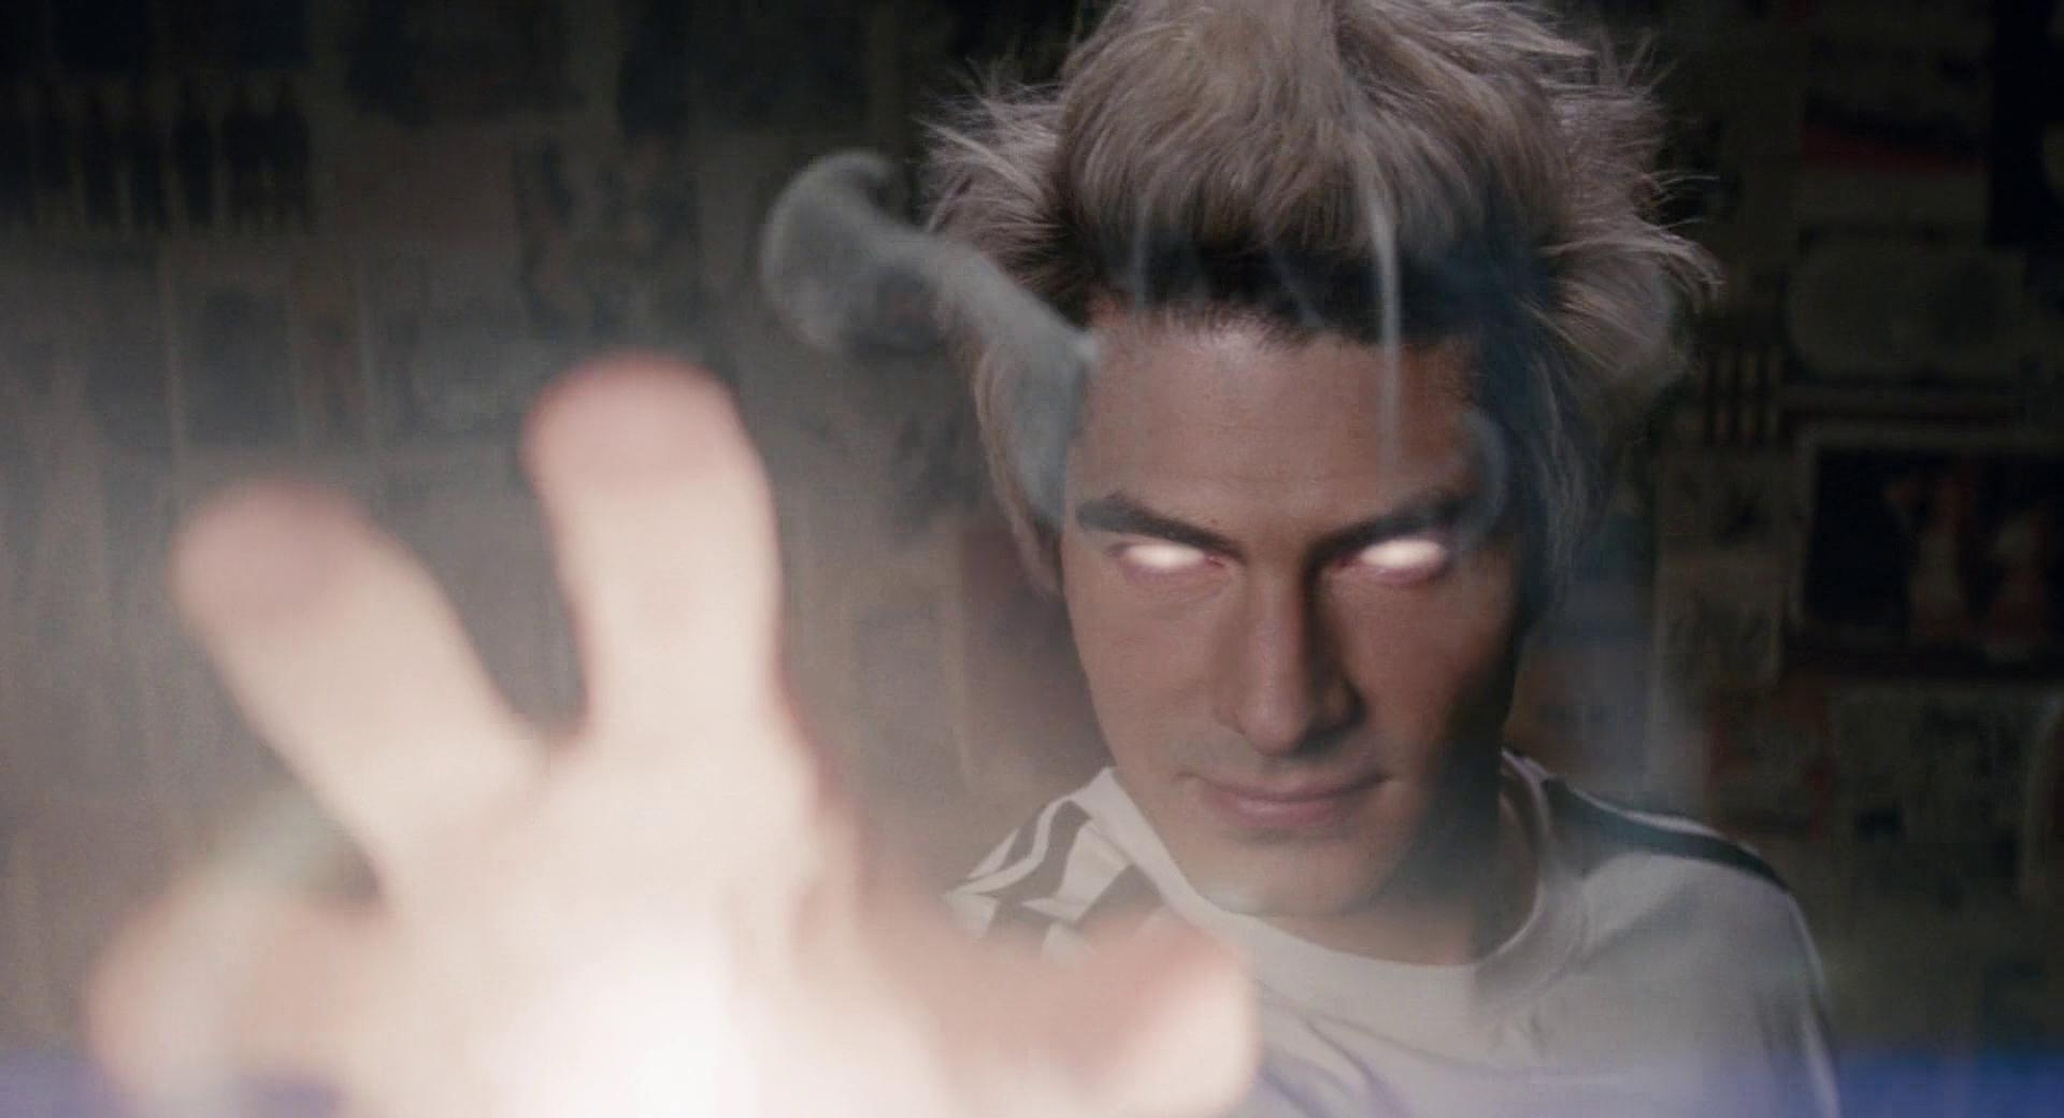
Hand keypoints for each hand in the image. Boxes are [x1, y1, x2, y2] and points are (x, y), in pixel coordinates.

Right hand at [90, 358, 1256, 1116]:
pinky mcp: (365, 1049)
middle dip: (336, 617)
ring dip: (215, 921)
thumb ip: (1094, 1032)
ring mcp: (426, 938)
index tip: (623, 409)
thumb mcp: (996, 1059)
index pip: (669, 592)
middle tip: (262, 539)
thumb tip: (1207, 997)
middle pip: (395, 685)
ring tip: (167, 970)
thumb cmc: (865, 1056)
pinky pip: (249, 1030)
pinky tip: (186, 1058)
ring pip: (274, 887)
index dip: (647, 506)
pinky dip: (214, 1042)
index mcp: (703, 758)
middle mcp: (537, 816)